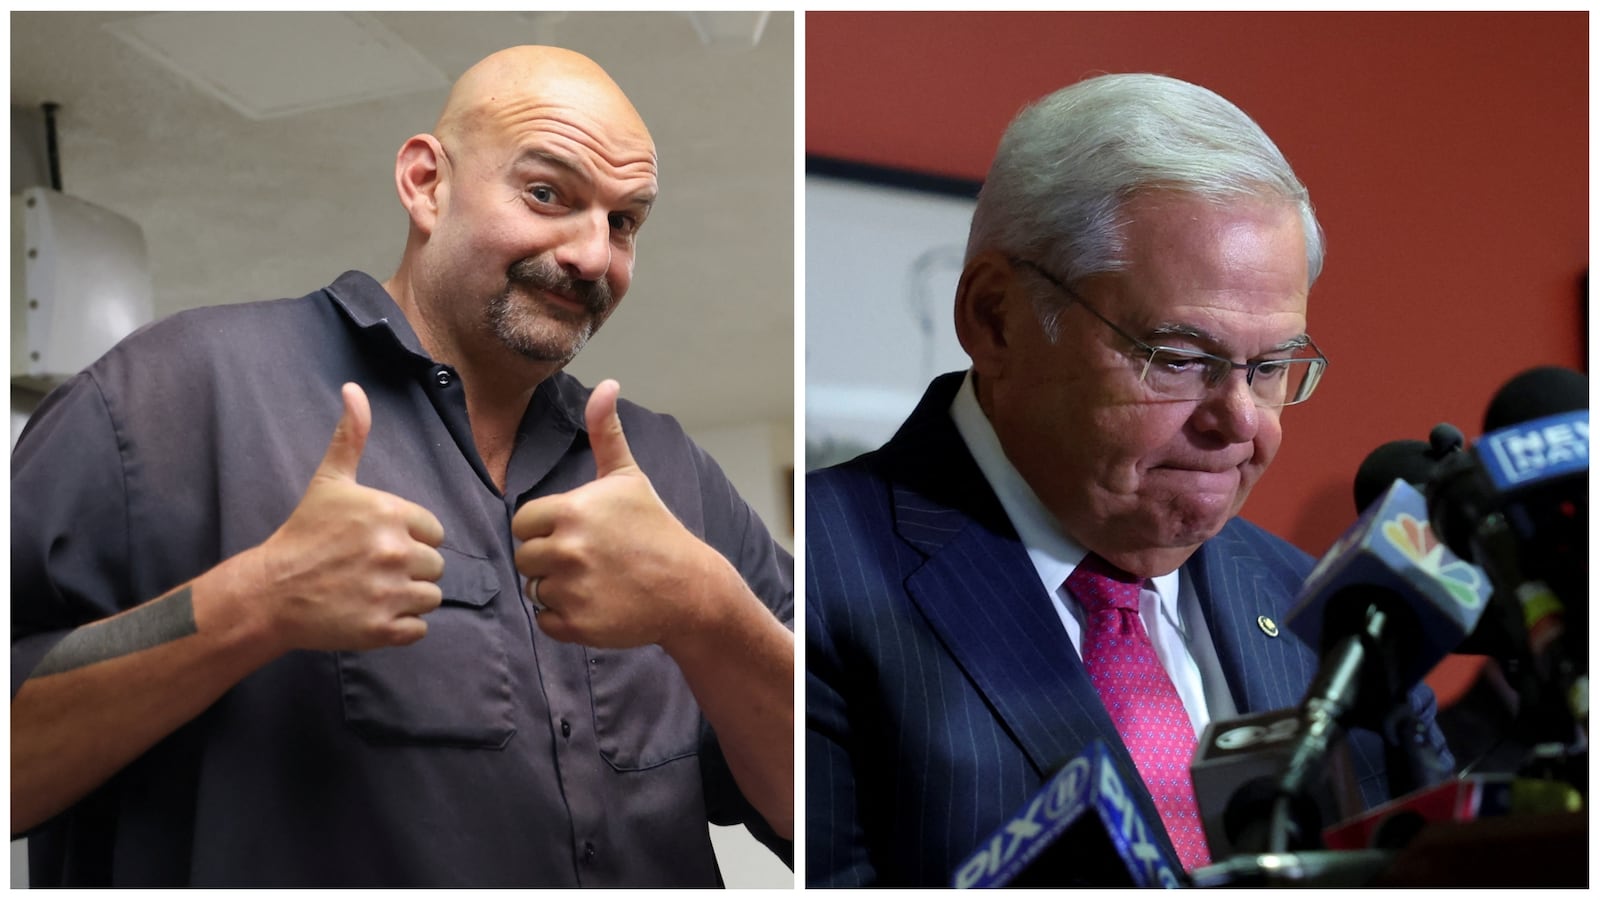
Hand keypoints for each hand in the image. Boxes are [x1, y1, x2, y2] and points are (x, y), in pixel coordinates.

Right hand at [251, 383, 445, 651]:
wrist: (269, 592)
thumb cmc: (303, 534)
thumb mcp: (329, 481)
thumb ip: (351, 437)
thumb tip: (353, 389)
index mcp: (390, 513)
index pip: (433, 531)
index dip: (410, 538)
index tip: (377, 543)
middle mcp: (395, 552)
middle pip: (435, 565)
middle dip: (409, 569)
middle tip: (371, 570)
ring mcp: (390, 593)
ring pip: (431, 598)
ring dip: (408, 598)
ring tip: (372, 591)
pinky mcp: (383, 630)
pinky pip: (419, 630)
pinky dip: (401, 627)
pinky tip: (371, 613)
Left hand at [511, 380, 729, 647]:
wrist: (689, 588)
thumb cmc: (654, 529)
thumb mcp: (628, 478)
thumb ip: (605, 432)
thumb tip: (607, 383)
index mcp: (572, 511)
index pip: (525, 523)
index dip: (547, 528)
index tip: (578, 533)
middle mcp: (567, 550)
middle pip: (526, 558)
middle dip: (550, 560)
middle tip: (589, 560)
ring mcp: (571, 589)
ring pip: (535, 589)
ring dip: (557, 589)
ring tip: (594, 582)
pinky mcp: (577, 625)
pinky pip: (546, 621)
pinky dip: (565, 619)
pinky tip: (596, 605)